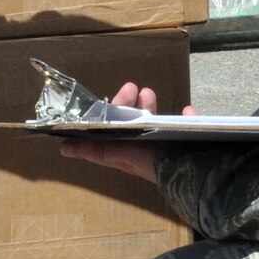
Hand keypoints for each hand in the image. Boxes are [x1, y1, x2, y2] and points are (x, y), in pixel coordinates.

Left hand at [58, 83, 197, 181]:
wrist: (194, 172)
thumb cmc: (154, 161)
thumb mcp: (122, 153)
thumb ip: (97, 149)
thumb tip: (64, 149)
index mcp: (129, 153)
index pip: (113, 131)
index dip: (111, 112)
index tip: (113, 96)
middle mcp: (146, 151)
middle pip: (134, 124)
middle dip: (131, 105)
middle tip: (133, 87)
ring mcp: (169, 148)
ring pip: (158, 124)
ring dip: (151, 108)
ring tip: (150, 92)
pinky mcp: (191, 145)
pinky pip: (188, 130)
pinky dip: (188, 120)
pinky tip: (189, 111)